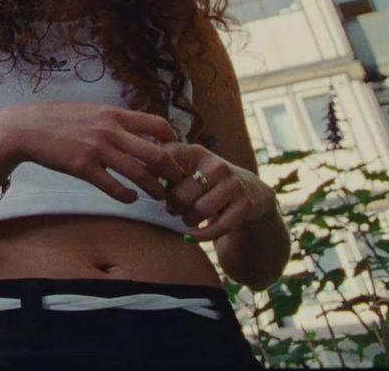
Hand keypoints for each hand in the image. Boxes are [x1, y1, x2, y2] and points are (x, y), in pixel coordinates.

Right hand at [6, 103, 187, 203]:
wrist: (27, 127)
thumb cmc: (60, 119)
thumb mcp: (92, 110)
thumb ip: (115, 119)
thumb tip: (139, 130)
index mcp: (114, 114)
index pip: (158, 124)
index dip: (173, 140)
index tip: (175, 153)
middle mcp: (110, 130)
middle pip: (156, 153)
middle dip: (172, 171)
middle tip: (176, 181)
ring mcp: (97, 149)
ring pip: (139, 173)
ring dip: (154, 188)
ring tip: (158, 195)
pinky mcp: (83, 167)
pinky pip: (114, 187)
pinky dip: (127, 196)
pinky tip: (131, 198)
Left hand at [160, 143, 276, 241]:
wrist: (251, 190)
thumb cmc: (208, 180)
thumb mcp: (189, 167)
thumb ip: (165, 167)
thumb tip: (137, 173)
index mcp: (197, 152)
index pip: (168, 158)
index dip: (155, 176)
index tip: (154, 188)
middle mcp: (217, 165)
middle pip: (182, 193)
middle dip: (174, 206)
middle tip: (173, 209)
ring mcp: (233, 184)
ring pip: (200, 210)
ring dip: (188, 220)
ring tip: (187, 218)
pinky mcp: (246, 204)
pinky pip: (219, 226)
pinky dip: (202, 235)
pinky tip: (193, 235)